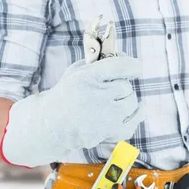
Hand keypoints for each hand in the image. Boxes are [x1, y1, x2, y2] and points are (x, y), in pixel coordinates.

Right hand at [1, 56, 143, 166]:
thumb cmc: (68, 95)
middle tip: (111, 90)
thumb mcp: (76, 72)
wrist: (52, 125)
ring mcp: (105, 117)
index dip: (132, 65)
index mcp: (86, 78)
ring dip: (126, 101)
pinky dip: (135, 117)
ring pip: (132, 103)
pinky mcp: (109, 133)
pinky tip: (132, 112)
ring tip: (112, 103)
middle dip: (121, 87)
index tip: (136, 66)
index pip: (119, 66)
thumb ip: (98, 62)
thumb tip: (123, 55)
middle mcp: (96, 97)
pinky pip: (133, 123)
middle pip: (126, 86)